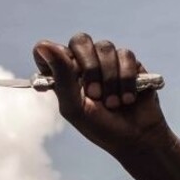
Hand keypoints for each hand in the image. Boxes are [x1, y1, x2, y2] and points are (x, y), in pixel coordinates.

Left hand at [34, 32, 168, 157]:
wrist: (136, 138)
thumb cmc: (101, 127)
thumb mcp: (74, 107)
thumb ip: (60, 76)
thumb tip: (43, 46)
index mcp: (64, 75)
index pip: (49, 49)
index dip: (55, 56)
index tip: (66, 74)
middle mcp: (84, 64)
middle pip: (79, 40)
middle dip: (89, 67)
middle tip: (94, 94)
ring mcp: (107, 62)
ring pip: (105, 47)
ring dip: (110, 79)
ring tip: (113, 103)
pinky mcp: (129, 63)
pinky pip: (126, 55)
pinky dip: (126, 79)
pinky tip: (127, 98)